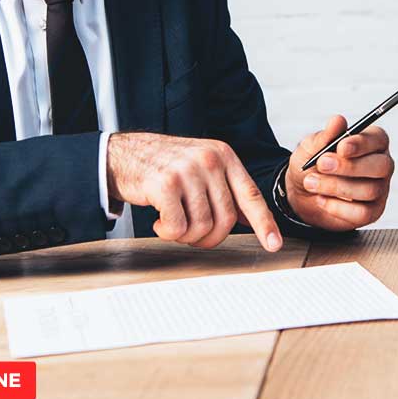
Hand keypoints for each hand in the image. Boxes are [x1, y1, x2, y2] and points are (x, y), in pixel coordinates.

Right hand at [106, 132, 282, 251]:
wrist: (124, 154)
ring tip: (173, 222)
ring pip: (202, 226)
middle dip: (210, 237)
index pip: (250, 194)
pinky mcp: (165, 184)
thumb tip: (251, 220)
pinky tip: (159, 221)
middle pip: (226, 219)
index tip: (273, 244)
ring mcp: (187, 171)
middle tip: (192, 234)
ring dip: (186, 235)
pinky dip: (168, 232)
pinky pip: (177, 228)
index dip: (264, 223)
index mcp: (223, 155)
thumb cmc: (164, 165)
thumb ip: (225, 187)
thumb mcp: (201, 165)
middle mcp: (209, 160)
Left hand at [284, 115, 393, 230]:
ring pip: (370, 190)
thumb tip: (338, 120)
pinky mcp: (373, 212)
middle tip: (321, 164)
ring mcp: (380, 190)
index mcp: (372, 142)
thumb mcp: (311, 148)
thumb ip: (325, 137)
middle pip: (381, 166)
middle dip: (349, 166)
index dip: (362, 143)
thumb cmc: (312, 165)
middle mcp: (381, 164)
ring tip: (311, 182)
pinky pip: (363, 213)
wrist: (301, 195)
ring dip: (336, 186)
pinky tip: (321, 200)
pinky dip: (338, 207)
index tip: (341, 147)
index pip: (378, 139)